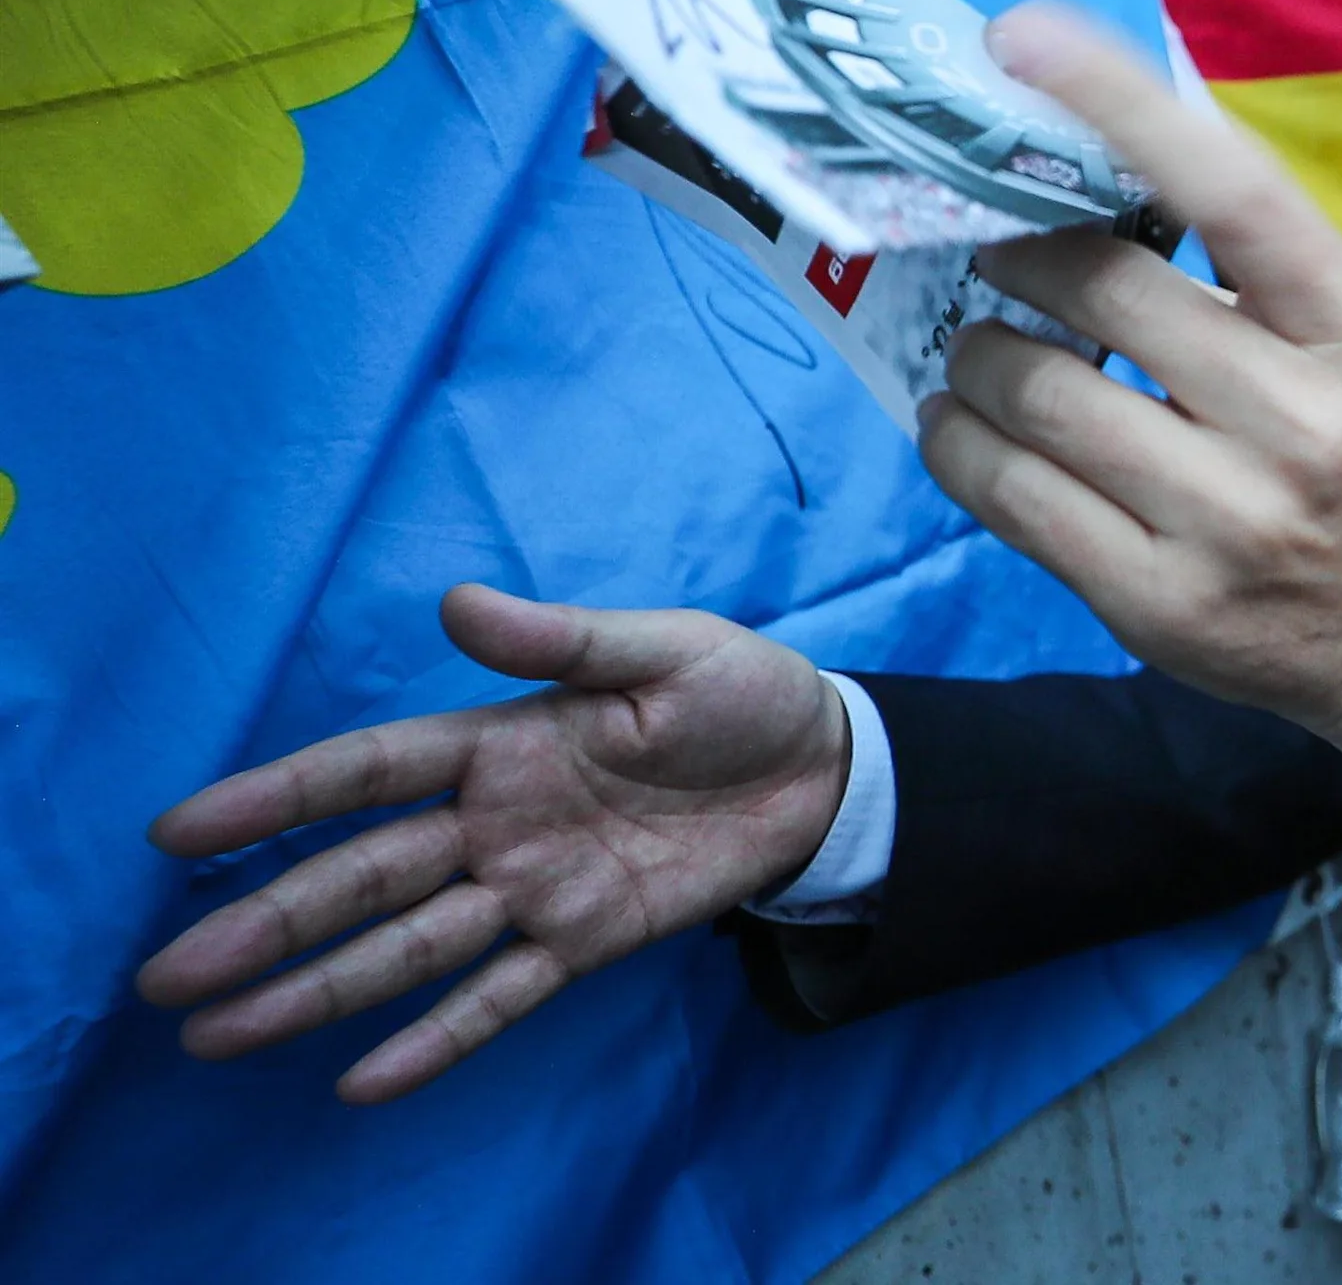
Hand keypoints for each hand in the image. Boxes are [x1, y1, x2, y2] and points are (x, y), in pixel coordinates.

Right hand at [135, 586, 848, 1102]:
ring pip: (405, 948)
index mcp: (498, 742)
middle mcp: (494, 823)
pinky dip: (435, 1040)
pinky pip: (498, 998)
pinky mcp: (585, 943)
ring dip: (316, 993)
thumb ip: (561, 640)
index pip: (364, 773)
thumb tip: (457, 603)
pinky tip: (360, 1082)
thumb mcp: (663, 650)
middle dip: (266, 924)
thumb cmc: (737, 692)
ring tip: (218, 1037)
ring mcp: (532, 889)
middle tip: (169, 976)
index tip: (179, 830)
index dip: (274, 799)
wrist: (828, 767)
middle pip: (361, 879)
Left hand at [928, 5, 1341, 781]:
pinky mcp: (1162, 604)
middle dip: (1017, 255)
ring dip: (978, 355)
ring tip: (981, 351)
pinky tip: (966, 429)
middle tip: (993, 250)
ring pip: (1035, 391)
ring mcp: (1230, 519)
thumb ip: (1264, 281)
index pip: (1230, 189)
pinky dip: (961, 445)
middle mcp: (1301, 420)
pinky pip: (1012, 497)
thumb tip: (1107, 190)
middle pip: (1100, 288)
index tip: (1026, 40)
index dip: (1119, 102)